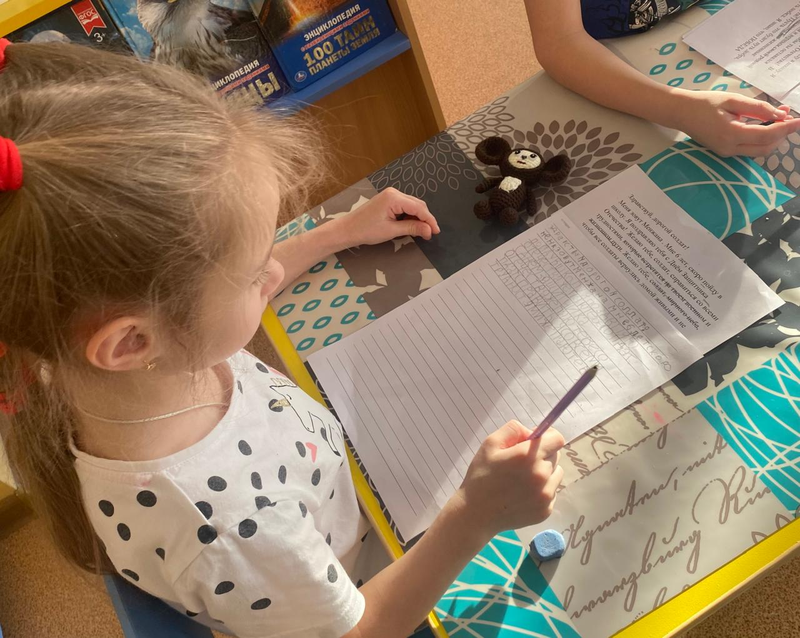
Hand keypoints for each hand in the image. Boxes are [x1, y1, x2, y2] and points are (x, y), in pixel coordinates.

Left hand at [334, 187, 439, 247]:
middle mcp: (394, 193)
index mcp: (394, 198)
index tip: (435, 232)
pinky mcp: (388, 200)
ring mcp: (391, 195)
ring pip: (412, 206)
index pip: (419, 208)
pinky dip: (410, 216)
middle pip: (418, 205)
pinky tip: (411, 226)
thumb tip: (429, 230)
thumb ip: (412, 228)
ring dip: (418, 218)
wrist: (348, 229)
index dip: (429, 220)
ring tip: (421, 232)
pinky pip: (405, 207)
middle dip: (425, 219)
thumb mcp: (391, 231)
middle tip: (429, 234)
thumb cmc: (366, 230)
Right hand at [453, 420, 564, 537]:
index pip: (557, 439)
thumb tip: (533, 432)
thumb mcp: (490, 444)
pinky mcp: (546, 510)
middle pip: (556, 456)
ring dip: (545, 472)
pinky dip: (542, 490)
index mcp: (528, 457)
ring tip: (523, 479)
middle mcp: (541, 476)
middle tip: (521, 463)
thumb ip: (514, 430)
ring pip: (556, 474)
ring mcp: (545, 495)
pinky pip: (552, 492)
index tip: (536, 442)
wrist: (476, 514)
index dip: (548, 437)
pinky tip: (523, 494)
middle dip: (542, 454)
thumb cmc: (481, 475)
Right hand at [672, 91, 799, 157]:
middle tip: (790, 117)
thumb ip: (757, 108)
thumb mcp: (733, 100)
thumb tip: (781, 115)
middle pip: (766, 148)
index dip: (786, 128)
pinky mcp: (725, 152)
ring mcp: (726, 153)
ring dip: (773, 137)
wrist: (682, 113)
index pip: (767, 135)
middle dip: (782, 135)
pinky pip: (750, 149)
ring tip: (779, 117)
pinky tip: (765, 124)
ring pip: (759, 151)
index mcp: (731, 134)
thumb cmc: (705, 103)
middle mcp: (729, 148)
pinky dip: (762, 139)